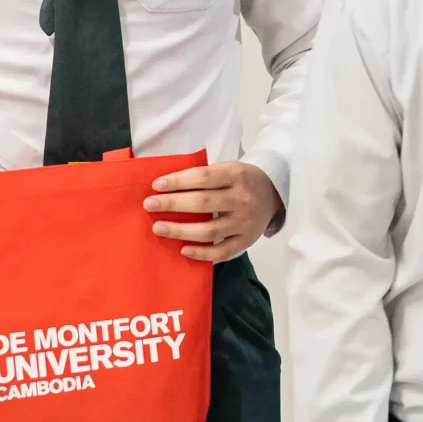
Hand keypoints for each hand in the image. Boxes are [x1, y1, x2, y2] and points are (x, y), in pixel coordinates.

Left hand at [143, 160, 279, 262]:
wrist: (273, 194)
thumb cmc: (240, 180)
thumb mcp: (227, 169)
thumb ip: (203, 176)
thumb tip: (165, 187)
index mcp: (236, 175)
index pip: (203, 177)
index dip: (178, 181)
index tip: (156, 185)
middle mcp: (242, 199)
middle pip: (202, 203)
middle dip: (172, 204)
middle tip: (149, 205)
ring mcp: (244, 222)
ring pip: (209, 230)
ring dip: (180, 230)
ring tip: (158, 228)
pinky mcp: (245, 241)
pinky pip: (221, 251)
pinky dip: (201, 253)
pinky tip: (183, 249)